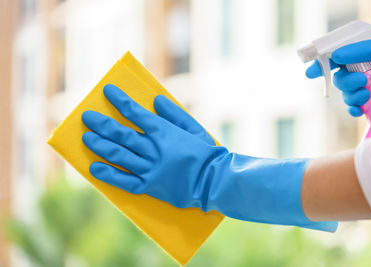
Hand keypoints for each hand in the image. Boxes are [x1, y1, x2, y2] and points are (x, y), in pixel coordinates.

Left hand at [82, 84, 336, 231]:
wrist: (214, 180)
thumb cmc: (205, 152)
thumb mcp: (193, 128)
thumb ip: (174, 113)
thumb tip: (156, 100)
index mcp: (164, 132)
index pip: (136, 113)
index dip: (120, 101)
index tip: (106, 90)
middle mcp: (153, 149)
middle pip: (121, 134)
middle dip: (102, 124)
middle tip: (86, 117)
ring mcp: (150, 169)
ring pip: (119, 155)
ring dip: (100, 146)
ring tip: (86, 138)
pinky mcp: (150, 187)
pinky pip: (124, 181)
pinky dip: (109, 175)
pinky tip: (95, 168)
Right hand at [306, 38, 370, 116]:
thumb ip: (361, 49)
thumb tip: (337, 56)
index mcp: (368, 59)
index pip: (340, 59)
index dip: (323, 64)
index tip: (312, 72)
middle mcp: (367, 74)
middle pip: (339, 78)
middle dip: (345, 81)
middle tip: (361, 81)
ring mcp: (369, 92)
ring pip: (345, 95)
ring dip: (352, 95)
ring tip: (368, 95)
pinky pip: (352, 110)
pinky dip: (353, 110)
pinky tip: (361, 109)